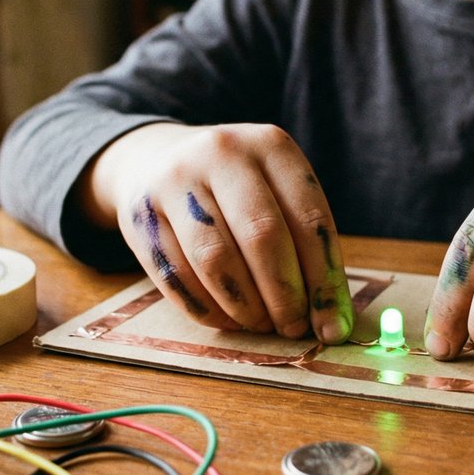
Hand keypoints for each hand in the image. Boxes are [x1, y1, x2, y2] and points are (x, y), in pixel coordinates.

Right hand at [81, 122, 352, 342]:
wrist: (153, 158)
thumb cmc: (235, 188)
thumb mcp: (275, 189)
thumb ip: (304, 242)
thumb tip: (331, 318)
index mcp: (271, 145)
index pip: (309, 218)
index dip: (324, 279)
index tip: (333, 326)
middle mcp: (223, 152)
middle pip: (262, 236)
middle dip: (285, 295)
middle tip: (293, 329)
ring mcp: (176, 180)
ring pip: (216, 259)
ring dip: (245, 307)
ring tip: (260, 324)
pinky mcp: (141, 214)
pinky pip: (177, 276)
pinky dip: (207, 310)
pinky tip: (226, 320)